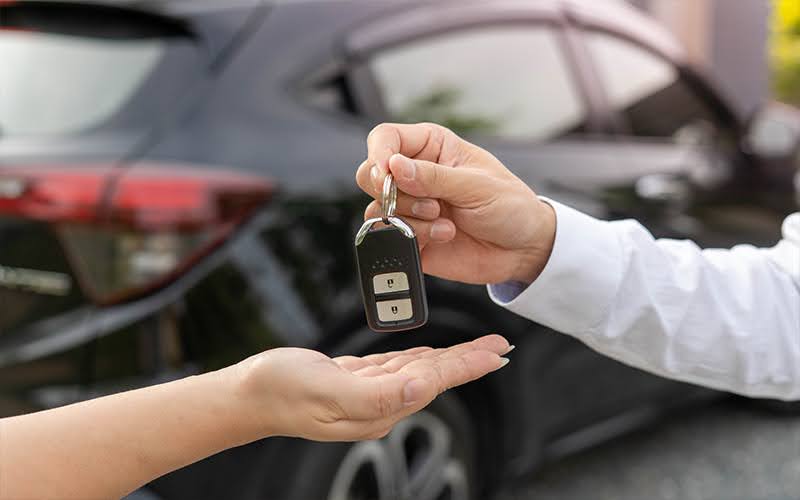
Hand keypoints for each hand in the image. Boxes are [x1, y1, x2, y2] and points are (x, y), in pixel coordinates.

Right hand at [230, 334, 510, 441]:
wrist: (249, 395)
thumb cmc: (281, 392)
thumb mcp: (327, 390)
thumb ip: (376, 394)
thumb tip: (421, 389)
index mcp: (378, 408)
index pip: (433, 382)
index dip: (467, 366)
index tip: (497, 354)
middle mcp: (379, 404)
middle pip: (435, 376)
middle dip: (469, 360)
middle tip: (500, 347)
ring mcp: (368, 393)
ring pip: (420, 370)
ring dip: (450, 357)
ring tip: (477, 350)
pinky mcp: (356, 380)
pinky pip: (397, 366)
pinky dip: (419, 356)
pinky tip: (431, 354)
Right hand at [356, 123, 555, 284]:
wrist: (522, 249)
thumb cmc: (510, 206)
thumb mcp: (477, 185)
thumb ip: (433, 177)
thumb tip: (394, 166)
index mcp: (431, 147)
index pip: (386, 137)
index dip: (379, 153)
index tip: (387, 172)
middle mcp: (415, 174)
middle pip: (370, 174)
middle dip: (392, 192)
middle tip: (427, 202)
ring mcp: (411, 207)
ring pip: (377, 208)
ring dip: (410, 218)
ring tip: (444, 221)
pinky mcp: (410, 236)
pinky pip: (390, 236)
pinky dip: (415, 237)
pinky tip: (444, 234)